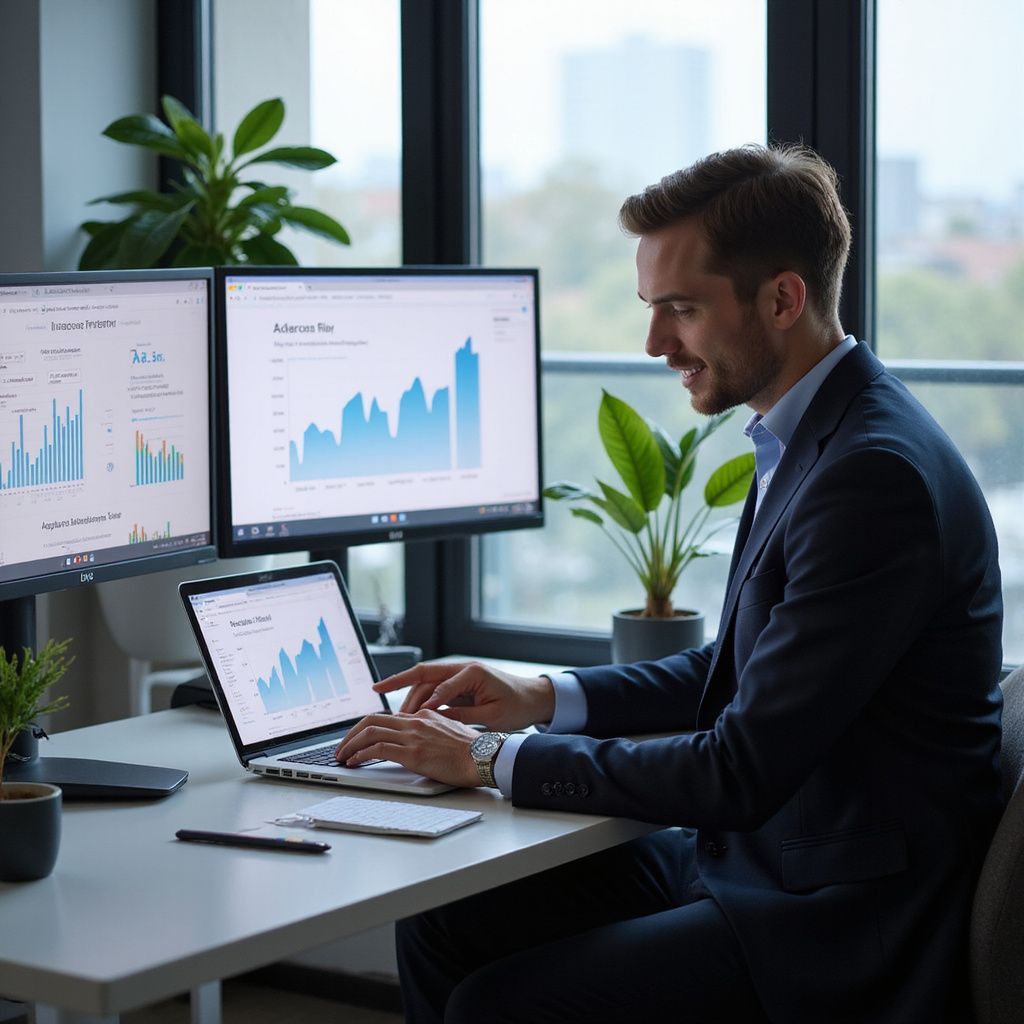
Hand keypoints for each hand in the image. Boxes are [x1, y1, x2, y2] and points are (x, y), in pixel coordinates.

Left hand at [333, 711, 480, 787]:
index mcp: (424, 715)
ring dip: (350, 744)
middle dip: (351, 733)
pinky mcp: (412, 752)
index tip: (357, 738)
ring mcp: (413, 736)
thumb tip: (416, 743)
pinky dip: (361, 754)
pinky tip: (354, 762)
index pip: (386, 716)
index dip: (367, 727)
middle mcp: (416, 721)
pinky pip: (377, 749)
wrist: (483, 757)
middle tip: (341, 747)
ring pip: (370, 732)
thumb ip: (429, 733)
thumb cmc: (471, 751)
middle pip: (372, 719)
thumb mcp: (447, 733)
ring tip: (342, 756)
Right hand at [375, 661, 554, 731]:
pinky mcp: (457, 684)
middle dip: (402, 690)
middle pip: (424, 676)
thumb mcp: (492, 716)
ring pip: (425, 683)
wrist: (534, 697)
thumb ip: (462, 715)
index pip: (440, 682)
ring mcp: (458, 675)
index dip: (425, 700)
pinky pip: (431, 689)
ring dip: (408, 697)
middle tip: (390, 714)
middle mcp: (462, 669)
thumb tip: (434, 718)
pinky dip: (418, 700)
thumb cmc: (517, 706)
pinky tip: (406, 714)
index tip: (412, 717)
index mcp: (472, 672)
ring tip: (394, 718)